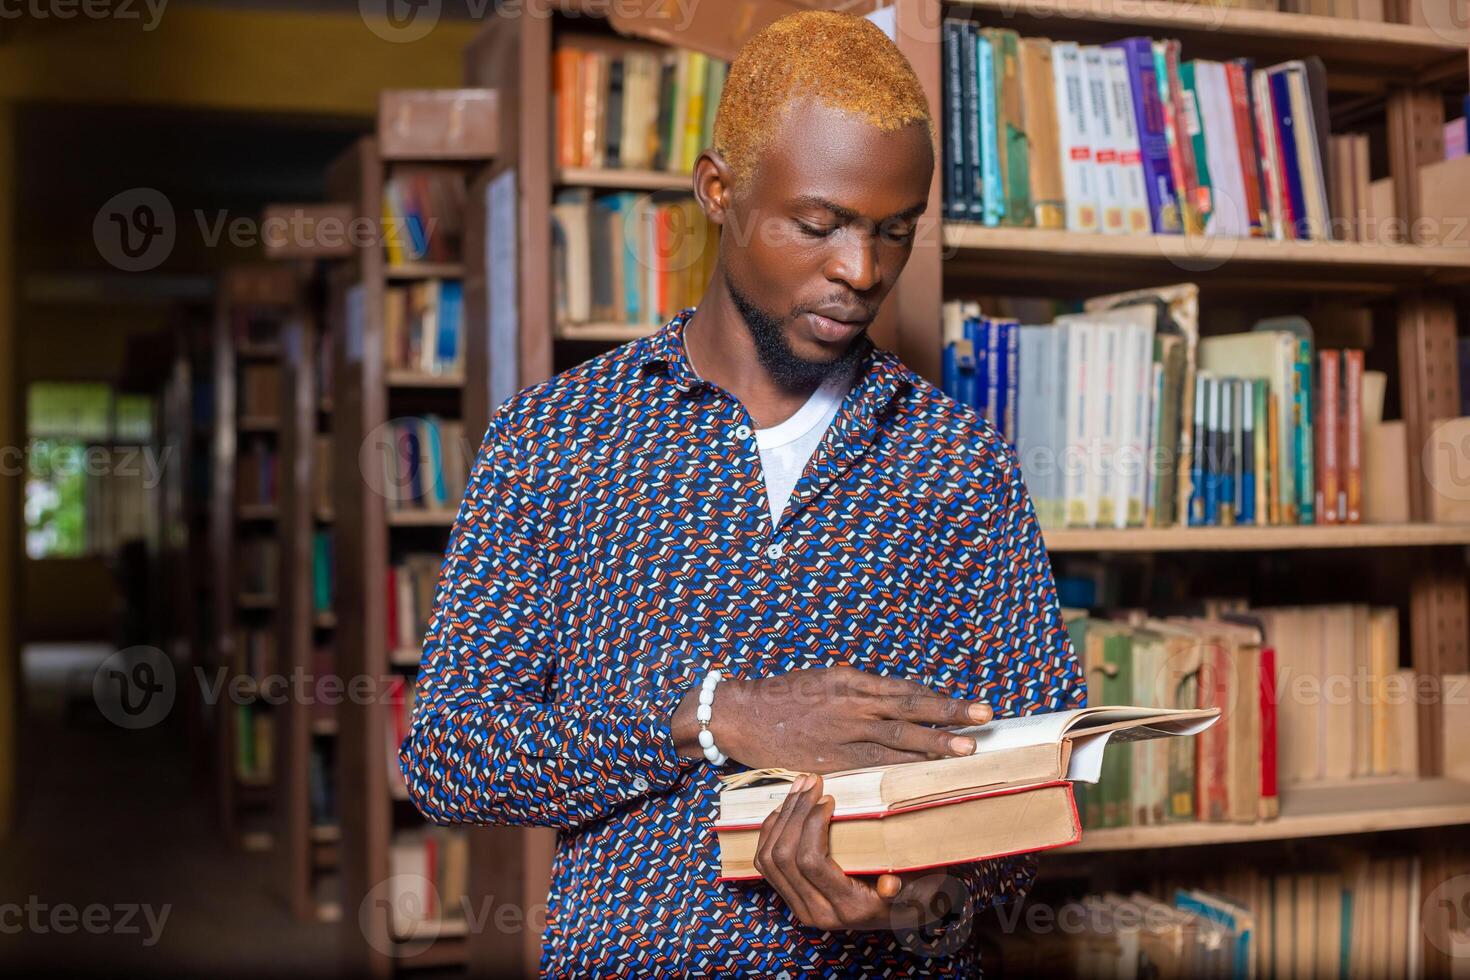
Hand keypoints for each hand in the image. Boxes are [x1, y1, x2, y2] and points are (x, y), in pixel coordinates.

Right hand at [673, 666, 991, 772]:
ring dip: (935, 743)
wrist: (740, 713)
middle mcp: (852, 702)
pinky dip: (901, 768)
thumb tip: (892, 702)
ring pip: (898, 736)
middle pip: (910, 709)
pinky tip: (925, 774)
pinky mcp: (830, 757)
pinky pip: (873, 763)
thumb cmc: (782, 697)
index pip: (905, 690)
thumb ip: (857, 692)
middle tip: (984, 718)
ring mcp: (842, 730)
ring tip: (967, 748)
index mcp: (851, 681)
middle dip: (949, 715)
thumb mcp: (824, 681)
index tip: (970, 706)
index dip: (939, 699)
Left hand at [753, 774, 960, 930]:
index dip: (811, 823)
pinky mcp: (791, 896)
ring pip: (769, 858)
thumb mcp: (919, 888)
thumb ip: (906, 886)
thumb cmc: (914, 890)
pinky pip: (765, 863)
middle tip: (812, 781)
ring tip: (800, 787)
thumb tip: (889, 885)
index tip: (828, 797)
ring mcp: (800, 906)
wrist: (904, 912)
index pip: (811, 862)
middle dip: (794, 812)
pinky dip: (771, 830)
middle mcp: (818, 912)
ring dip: (781, 816)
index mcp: (848, 909)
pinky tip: (786, 807)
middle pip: (784, 857)